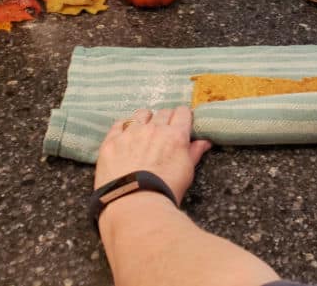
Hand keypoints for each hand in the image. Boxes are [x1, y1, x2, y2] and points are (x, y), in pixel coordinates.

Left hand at [94, 106, 211, 203]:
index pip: (182, 112)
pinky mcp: (112, 141)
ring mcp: (131, 133)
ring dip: (145, 120)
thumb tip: (205, 141)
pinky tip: (126, 135)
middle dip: (166, 119)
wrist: (135, 205)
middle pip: (163, 112)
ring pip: (141, 114)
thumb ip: (194, 152)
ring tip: (144, 132)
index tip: (181, 123)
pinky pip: (119, 124)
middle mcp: (154, 128)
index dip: (183, 117)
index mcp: (175, 135)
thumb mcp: (187, 171)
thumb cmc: (165, 190)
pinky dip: (124, 127)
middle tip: (164, 133)